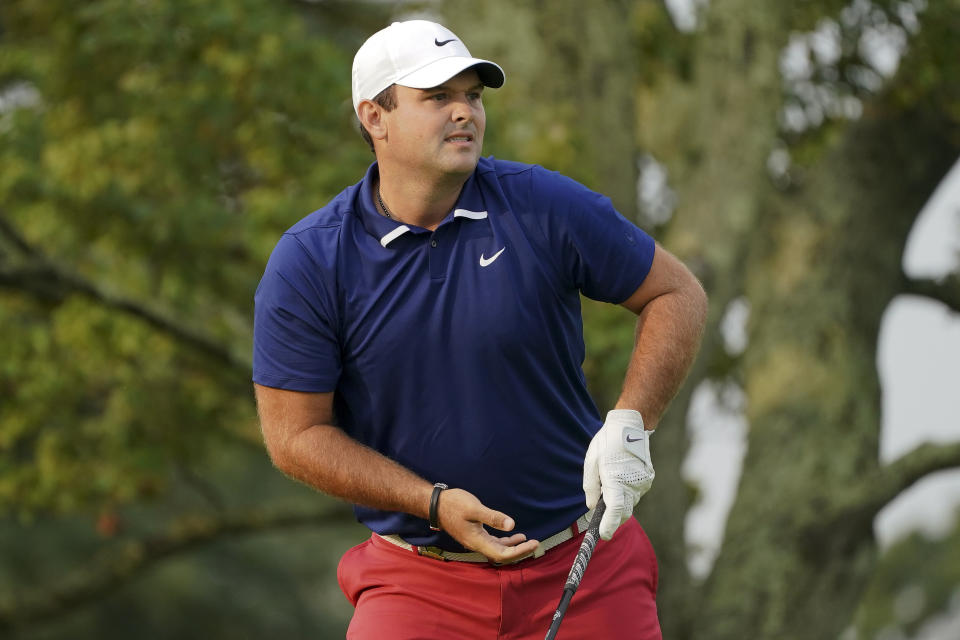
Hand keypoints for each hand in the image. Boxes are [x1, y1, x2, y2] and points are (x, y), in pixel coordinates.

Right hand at [436, 488, 539, 563]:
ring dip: (513, 547)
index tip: (533, 544)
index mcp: (478, 541)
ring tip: (527, 540)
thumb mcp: (474, 508)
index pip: (503, 554)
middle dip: (520, 551)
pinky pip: (493, 542)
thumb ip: (493, 517)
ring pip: (498, 549)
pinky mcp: (475, 534)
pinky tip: (512, 533)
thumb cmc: (454, 504)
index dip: (520, 551)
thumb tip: (512, 525)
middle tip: (535, 543)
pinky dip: (505, 540)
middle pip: (502, 555)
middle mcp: (477, 544)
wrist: (436, 505)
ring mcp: (476, 540)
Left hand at [583, 409, 654, 539]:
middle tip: (601, 519)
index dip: (609, 525)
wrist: (630, 427)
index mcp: (616, 479)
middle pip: (623, 512)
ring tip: (610, 484)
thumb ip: (591, 486)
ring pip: (630, 503)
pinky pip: (635, 494)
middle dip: (613, 518)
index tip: (603, 535)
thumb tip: (592, 507)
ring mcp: (643, 483)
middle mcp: (633, 484)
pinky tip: (620, 478)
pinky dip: (627, 493)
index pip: (614, 510)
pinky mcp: (648, 479)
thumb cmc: (607, 443)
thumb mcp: (591, 462)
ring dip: (620, 503)